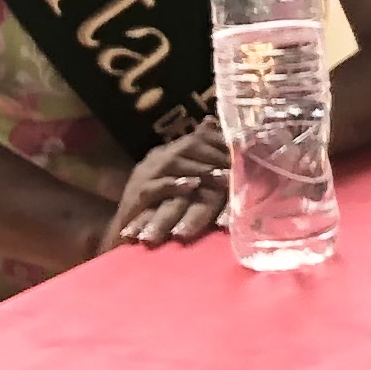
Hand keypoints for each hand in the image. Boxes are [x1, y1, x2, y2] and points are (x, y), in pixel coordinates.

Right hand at [103, 126, 228, 249]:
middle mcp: (155, 159)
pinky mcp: (137, 196)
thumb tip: (231, 155)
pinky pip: (156, 186)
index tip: (243, 152)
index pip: (196, 138)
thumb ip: (205, 171)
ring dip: (200, 169)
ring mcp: (144, 176)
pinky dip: (175, 185)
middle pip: (186, 146)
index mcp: (167, 153)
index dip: (220, 143)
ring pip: (172, 163)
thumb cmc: (160, 208)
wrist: (127, 231)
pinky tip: (192, 186)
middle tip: (237, 164)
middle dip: (214, 154)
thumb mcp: (186, 186)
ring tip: (222, 175)